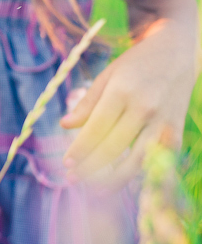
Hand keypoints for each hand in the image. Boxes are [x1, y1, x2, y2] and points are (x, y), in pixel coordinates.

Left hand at [61, 17, 198, 187]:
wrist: (178, 54)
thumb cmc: (136, 65)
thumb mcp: (107, 76)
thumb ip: (87, 103)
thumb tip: (64, 125)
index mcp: (123, 92)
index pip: (96, 128)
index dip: (80, 149)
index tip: (67, 164)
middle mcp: (145, 109)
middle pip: (114, 148)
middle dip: (91, 168)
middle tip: (73, 179)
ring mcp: (163, 122)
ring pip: (137, 160)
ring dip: (115, 179)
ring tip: (96, 190)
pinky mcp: (176, 132)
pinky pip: (158, 160)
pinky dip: (141, 174)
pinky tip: (124, 183)